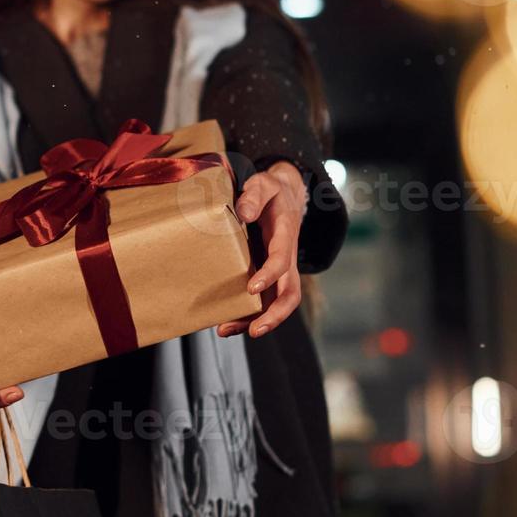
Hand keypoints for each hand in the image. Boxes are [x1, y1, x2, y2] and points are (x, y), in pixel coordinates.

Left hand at [216, 161, 306, 338]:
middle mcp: (287, 257)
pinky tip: (226, 323)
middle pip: (290, 293)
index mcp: (285, 235)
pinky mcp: (270, 275)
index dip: (270, 275)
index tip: (251, 288)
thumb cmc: (271, 192)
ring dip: (258, 320)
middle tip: (254, 331)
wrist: (286, 195)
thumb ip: (254, 196)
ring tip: (227, 331)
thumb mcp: (264, 185)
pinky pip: (264, 299)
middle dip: (274, 315)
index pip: (282, 260)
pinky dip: (248, 314)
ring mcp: (280, 269)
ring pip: (277, 302)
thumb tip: (243, 213)